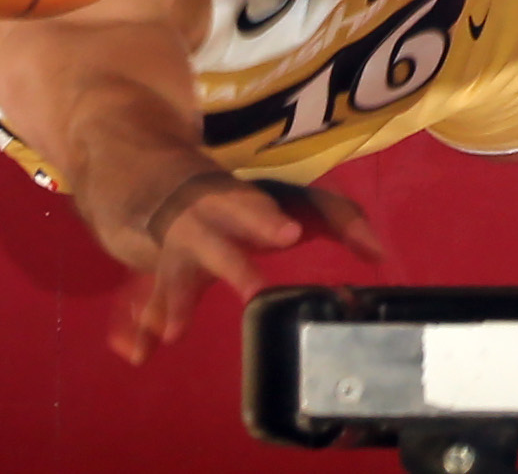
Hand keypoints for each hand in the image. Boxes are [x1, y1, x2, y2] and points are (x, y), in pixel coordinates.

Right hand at [109, 175, 384, 364]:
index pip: (256, 202)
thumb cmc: (227, 198)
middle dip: (232, 261)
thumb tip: (379, 253)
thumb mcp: (278, 199)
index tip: (290, 235)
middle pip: (214, 236)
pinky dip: (137, 322)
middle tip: (254, 292)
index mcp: (235, 196)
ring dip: (176, 296)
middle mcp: (201, 215)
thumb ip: (336, 219)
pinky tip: (137, 352)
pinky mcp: (150, 269)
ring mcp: (170, 243)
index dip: (269, 218)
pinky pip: (141, 296)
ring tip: (175, 332)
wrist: (137, 164)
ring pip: (173, 267)